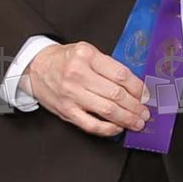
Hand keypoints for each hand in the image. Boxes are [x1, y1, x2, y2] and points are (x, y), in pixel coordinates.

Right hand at [26, 40, 150, 136]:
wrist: (36, 68)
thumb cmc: (65, 60)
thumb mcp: (86, 52)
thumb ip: (107, 66)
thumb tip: (135, 86)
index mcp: (87, 56)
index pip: (120, 75)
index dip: (138, 88)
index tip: (146, 95)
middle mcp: (78, 74)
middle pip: (116, 94)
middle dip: (136, 106)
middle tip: (145, 112)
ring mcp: (72, 94)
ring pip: (107, 110)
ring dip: (127, 119)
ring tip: (137, 122)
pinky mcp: (66, 111)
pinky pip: (91, 125)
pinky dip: (108, 129)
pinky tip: (118, 128)